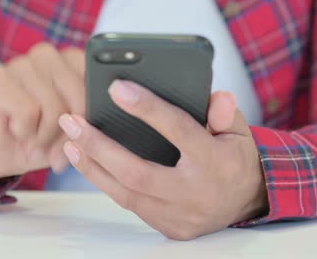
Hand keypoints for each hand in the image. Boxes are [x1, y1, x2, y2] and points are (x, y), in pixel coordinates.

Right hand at [0, 43, 84, 185]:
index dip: (92, 113)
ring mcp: (20, 63)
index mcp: (71, 60)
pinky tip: (16, 130)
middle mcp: (47, 54)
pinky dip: (26, 132)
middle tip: (55, 146)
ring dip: (46, 136)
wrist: (0, 155)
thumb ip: (92, 121)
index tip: (80, 132)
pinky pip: (29, 111)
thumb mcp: (77, 133)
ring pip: (55, 106)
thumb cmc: (43, 139)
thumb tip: (94, 124)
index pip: (98, 79)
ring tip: (35, 139)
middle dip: (70, 131)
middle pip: (80, 96)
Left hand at [58, 80, 267, 239]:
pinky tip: (89, 163)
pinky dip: (106, 183)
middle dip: (98, 146)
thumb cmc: (235, 158)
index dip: (146, 108)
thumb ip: (225, 112)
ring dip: (92, 166)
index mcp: (215, 161)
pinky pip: (130, 205)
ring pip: (125, 193)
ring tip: (68, 142)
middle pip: (137, 171)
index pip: (177, 130)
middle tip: (71, 121)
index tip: (116, 88)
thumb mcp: (239, 130)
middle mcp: (196, 192)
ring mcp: (181, 215)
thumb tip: (216, 97)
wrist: (248, 202)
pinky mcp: (170, 228)